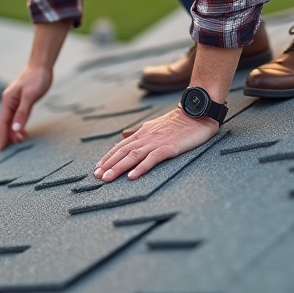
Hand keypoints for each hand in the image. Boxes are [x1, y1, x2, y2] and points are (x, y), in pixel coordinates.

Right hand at [0, 64, 52, 149]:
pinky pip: (19, 116)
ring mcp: (16, 101)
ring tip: (19, 142)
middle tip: (11, 150)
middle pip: (6, 123)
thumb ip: (22, 113)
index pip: (3, 122)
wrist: (42, 65)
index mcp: (8, 100)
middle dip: (8, 136)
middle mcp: (10, 101)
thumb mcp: (30, 97)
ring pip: (13, 120)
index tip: (2, 148)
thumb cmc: (36, 78)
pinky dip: (20, 125)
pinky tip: (23, 131)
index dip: (3, 136)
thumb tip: (15, 129)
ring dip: (14, 131)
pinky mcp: (24, 100)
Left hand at [93, 107, 218, 181]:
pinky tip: (132, 176)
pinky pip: (152, 159)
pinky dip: (140, 168)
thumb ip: (139, 132)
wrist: (197, 114)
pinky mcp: (169, 147)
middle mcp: (146, 137)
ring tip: (107, 178)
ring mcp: (157, 142)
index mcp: (143, 132)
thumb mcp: (155, 125)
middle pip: (123, 152)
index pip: (121, 146)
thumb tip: (124, 135)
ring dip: (118, 168)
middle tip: (97, 176)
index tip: (98, 168)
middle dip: (108, 164)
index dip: (108, 157)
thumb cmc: (178, 122)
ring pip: (133, 156)